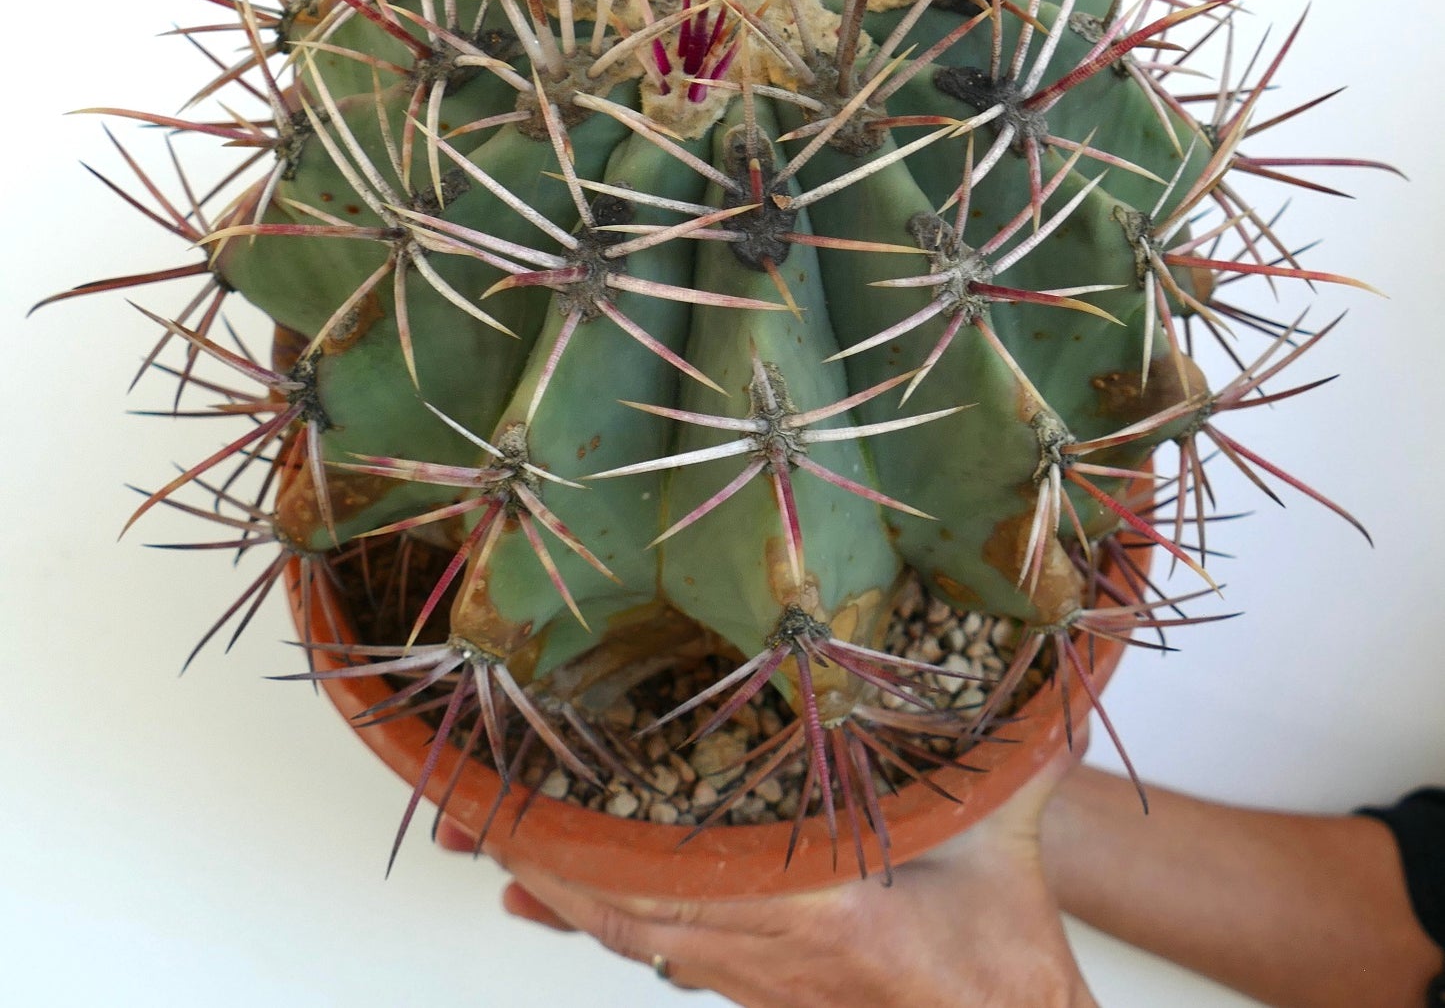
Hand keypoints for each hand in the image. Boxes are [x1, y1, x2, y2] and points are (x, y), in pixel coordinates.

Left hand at [438, 741, 1095, 1007]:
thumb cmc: (1000, 929)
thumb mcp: (1008, 811)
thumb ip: (1014, 732)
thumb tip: (1027, 637)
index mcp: (813, 906)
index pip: (668, 872)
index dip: (579, 844)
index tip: (511, 800)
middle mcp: (754, 945)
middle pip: (614, 899)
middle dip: (531, 848)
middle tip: (456, 801)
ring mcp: (738, 968)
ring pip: (618, 924)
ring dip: (543, 877)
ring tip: (470, 832)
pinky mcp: (739, 973)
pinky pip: (642, 942)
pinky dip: (580, 911)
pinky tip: (530, 895)